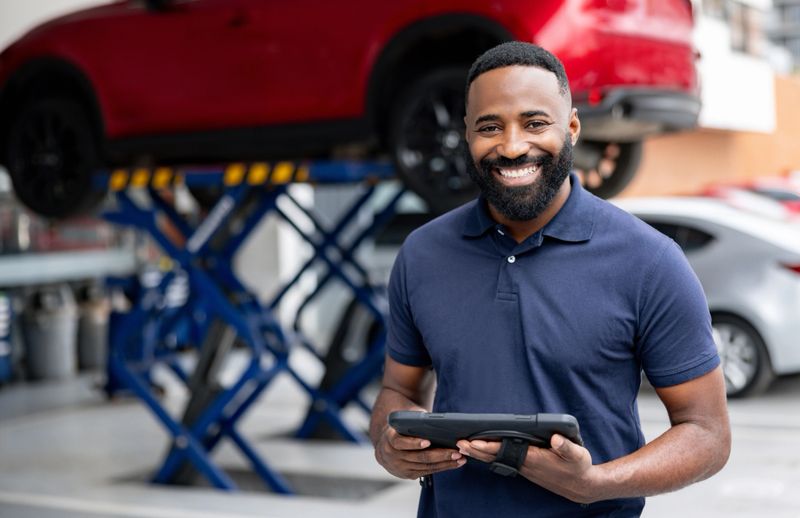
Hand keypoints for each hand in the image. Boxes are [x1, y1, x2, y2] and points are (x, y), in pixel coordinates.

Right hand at [374, 425, 466, 479]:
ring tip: (460, 458)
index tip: (428, 442)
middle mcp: (392, 456)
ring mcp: (400, 468)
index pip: (400, 442)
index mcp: (389, 439)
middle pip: (418, 457)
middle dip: (439, 455)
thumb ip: (415, 420)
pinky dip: (442, 467)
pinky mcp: (408, 475)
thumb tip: (437, 421)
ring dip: (445, 463)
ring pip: (425, 467)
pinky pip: (427, 472)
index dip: (414, 443)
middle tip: (456, 452)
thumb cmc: (401, 426)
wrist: (385, 443)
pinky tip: (454, 463)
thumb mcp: (404, 420)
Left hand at [456, 434, 599, 502]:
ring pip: (497, 459)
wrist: (582, 486)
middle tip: (458, 442)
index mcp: (534, 458)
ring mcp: (524, 467)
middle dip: (476, 449)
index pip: (505, 450)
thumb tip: (555, 438)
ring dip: (480, 453)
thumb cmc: (579, 467)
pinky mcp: (526, 468)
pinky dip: (491, 456)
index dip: (488, 445)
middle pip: (495, 456)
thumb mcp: (578, 455)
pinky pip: (504, 460)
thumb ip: (566, 446)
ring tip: (464, 446)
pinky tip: (483, 452)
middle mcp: (525, 464)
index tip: (473, 440)